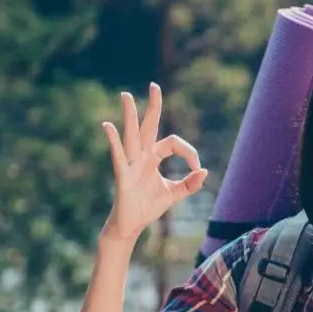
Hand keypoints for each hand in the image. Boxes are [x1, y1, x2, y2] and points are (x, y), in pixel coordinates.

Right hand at [101, 83, 207, 242]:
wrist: (132, 225)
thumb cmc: (148, 207)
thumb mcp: (174, 194)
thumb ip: (190, 184)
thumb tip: (205, 172)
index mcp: (153, 157)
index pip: (174, 143)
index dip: (189, 152)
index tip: (198, 168)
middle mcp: (141, 156)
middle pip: (149, 126)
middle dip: (153, 106)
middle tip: (155, 85)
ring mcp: (131, 164)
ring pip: (131, 135)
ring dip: (129, 115)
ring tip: (126, 95)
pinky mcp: (122, 175)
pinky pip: (118, 155)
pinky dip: (113, 141)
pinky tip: (108, 126)